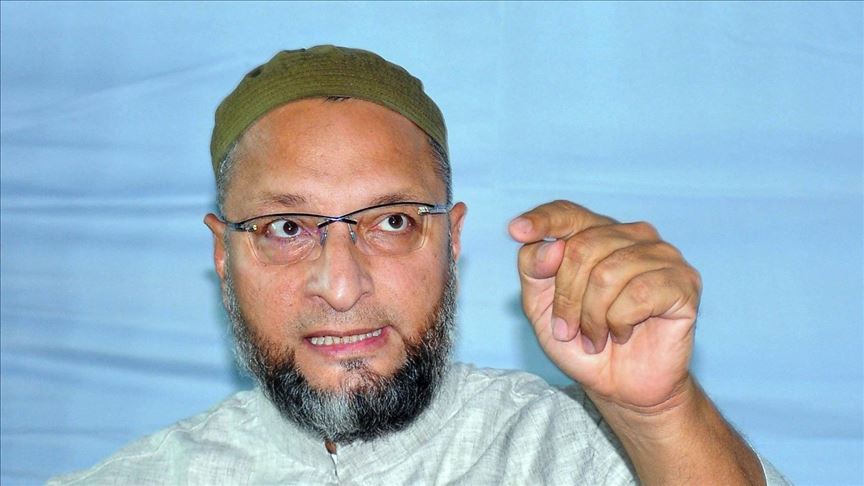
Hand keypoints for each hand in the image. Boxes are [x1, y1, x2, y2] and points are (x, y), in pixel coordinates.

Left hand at [509, 200, 701, 410]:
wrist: (620, 385)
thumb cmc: (580, 340)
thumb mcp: (540, 306)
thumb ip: (534, 270)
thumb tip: (551, 246)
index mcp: (597, 233)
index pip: (568, 212)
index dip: (542, 220)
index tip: (516, 231)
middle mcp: (632, 235)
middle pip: (580, 249)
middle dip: (565, 298)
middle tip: (568, 330)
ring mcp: (662, 255)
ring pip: (607, 273)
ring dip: (591, 317)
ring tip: (596, 337)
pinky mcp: (684, 282)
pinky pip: (637, 294)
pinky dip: (620, 323)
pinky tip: (623, 334)